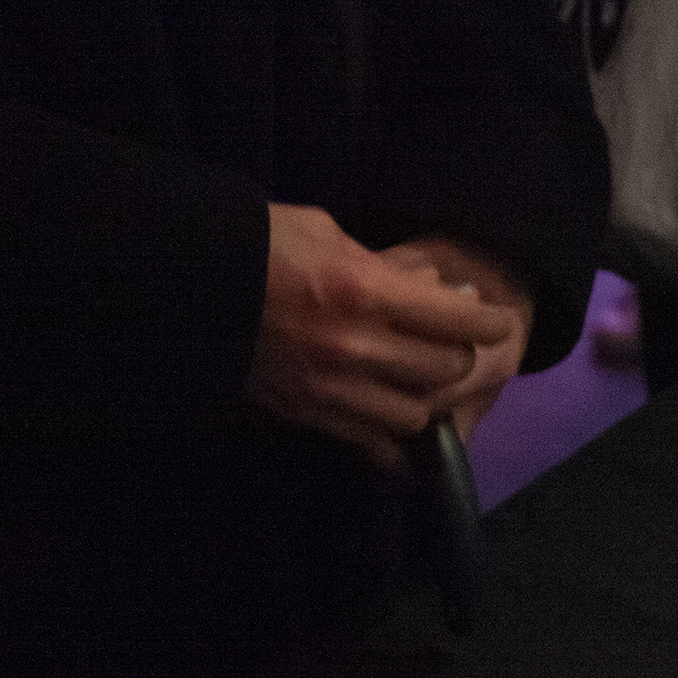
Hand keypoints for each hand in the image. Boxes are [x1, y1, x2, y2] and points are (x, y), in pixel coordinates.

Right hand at [249, 203, 522, 470]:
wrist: (181, 286)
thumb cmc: (255, 244)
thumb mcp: (325, 232)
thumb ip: (386, 264)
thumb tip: (435, 286)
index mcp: (363, 289)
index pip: (456, 320)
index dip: (488, 321)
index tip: (496, 319)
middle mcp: (356, 346)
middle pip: (445, 369)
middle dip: (458, 354)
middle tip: (451, 341)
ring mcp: (332, 388)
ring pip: (417, 415)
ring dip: (426, 398)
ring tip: (417, 379)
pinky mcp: (310, 415)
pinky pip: (374, 445)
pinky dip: (394, 437)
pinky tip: (397, 423)